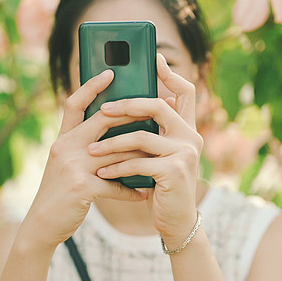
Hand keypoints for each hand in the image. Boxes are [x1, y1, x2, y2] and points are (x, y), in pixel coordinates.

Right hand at [22, 70, 149, 251]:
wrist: (41, 225)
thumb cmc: (60, 195)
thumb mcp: (66, 165)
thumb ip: (84, 148)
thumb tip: (116, 136)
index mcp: (63, 139)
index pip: (75, 104)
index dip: (91, 87)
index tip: (110, 72)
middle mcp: (65, 147)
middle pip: (103, 121)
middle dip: (132, 114)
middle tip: (156, 109)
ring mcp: (73, 166)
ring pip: (117, 153)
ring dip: (140, 157)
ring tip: (159, 156)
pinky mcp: (82, 187)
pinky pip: (116, 185)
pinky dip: (131, 191)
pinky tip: (144, 194)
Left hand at [88, 54, 202, 248]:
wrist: (176, 222)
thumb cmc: (161, 187)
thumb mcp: (157, 156)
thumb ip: (150, 133)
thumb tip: (121, 106)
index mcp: (187, 129)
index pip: (186, 91)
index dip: (171, 73)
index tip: (154, 58)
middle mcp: (191, 137)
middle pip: (159, 106)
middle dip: (127, 105)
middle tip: (103, 110)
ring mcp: (185, 154)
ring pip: (142, 137)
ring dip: (111, 144)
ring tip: (90, 150)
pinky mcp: (175, 172)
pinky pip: (138, 163)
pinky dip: (116, 168)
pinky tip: (101, 173)